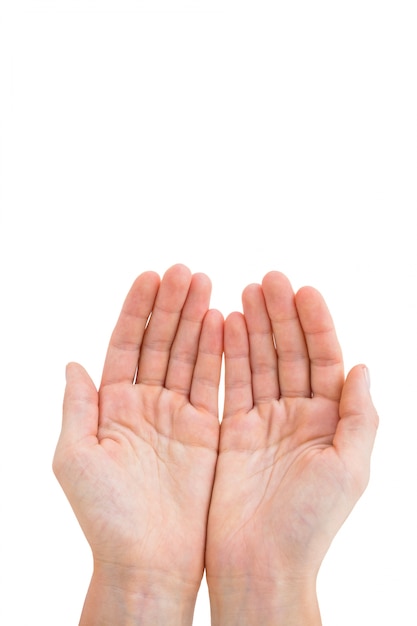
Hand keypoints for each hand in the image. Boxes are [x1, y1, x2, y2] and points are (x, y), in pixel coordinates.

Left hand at [53, 264, 222, 624]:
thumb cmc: (105, 516)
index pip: (125, 344)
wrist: (149, 562)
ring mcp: (176, 414)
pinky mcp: (205, 430)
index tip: (151, 276)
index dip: (137, 310)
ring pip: (187, 355)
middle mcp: (144, 404)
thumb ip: (76, 408)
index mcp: (112, 406)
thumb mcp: (76, 458)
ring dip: (195, 319)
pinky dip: (216, 353)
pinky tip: (221, 322)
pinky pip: (210, 383)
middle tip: (187, 270)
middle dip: (172, 305)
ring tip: (207, 284)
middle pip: (160, 342)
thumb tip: (71, 364)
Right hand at [206, 271, 377, 624]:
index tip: (303, 290)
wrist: (260, 563)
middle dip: (280, 314)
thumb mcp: (350, 468)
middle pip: (290, 352)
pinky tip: (223, 325)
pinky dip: (228, 354)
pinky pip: (232, 383)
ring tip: (243, 291)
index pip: (324, 359)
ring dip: (253, 326)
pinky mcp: (233, 430)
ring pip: (260, 361)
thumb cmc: (310, 524)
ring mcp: (265, 420)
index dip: (316, 324)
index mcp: (330, 421)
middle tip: (267, 279)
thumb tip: (364, 365)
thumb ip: (360, 416)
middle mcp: (299, 415)